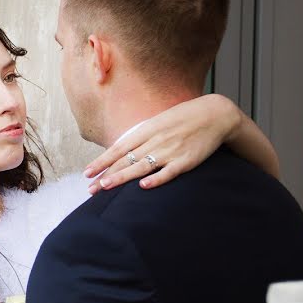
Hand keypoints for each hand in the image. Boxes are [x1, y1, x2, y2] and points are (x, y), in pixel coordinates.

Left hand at [84, 94, 241, 192]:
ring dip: (123, 176)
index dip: (102, 161)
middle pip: (126, 159)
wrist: (215, 114)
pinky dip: (157, 178)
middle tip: (91, 188)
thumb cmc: (183, 120)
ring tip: (106, 186)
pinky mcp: (187, 160)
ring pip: (142, 165)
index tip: (87, 172)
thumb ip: (141, 136)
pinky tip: (144, 186)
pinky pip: (169, 171)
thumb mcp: (158, 123)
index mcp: (147, 130)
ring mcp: (171, 150)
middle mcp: (155, 140)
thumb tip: (121, 149)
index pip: (119, 148)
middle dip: (106, 174)